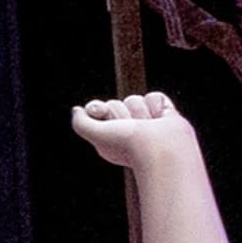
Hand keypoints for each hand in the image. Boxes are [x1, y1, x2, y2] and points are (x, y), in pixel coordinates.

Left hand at [72, 89, 197, 172]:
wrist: (161, 146)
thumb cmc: (127, 144)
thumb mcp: (96, 134)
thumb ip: (81, 123)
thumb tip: (77, 109)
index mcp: (108, 135)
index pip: (98, 110)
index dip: (98, 108)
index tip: (101, 112)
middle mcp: (126, 129)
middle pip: (115, 103)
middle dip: (121, 113)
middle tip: (131, 128)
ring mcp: (145, 121)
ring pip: (134, 99)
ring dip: (139, 111)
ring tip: (148, 126)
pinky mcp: (164, 114)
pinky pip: (154, 97)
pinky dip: (157, 106)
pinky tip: (159, 120)